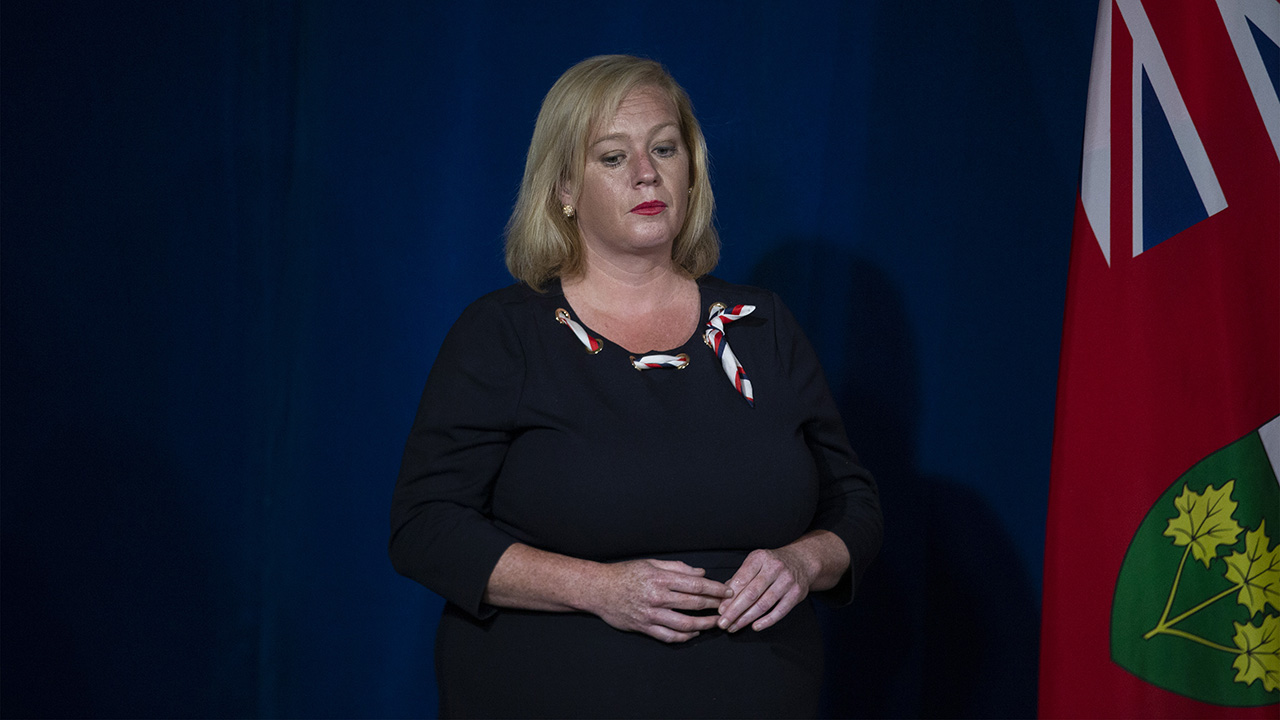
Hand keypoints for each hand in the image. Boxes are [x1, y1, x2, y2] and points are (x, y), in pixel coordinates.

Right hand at [589, 559, 732, 642]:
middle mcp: (657, 597)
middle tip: (727, 607)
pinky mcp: (644, 627)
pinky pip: (669, 636)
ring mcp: (651, 614)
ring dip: (704, 624)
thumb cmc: (624, 573)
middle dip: (713, 605)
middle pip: (693, 603)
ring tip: (715, 623)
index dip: (714, 589)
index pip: (695, 584)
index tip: (727, 591)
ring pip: (684, 623)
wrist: (599, 590)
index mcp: (660, 578)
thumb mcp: (651, 563)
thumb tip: (701, 573)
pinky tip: (694, 632)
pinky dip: (684, 636)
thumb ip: (677, 568)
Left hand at [716, 547, 814, 632]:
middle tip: (724, 622)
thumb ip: (740, 578)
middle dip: (735, 610)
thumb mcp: (755, 563)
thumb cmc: (772, 564)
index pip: (741, 579)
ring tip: (735, 627)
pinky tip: (755, 626)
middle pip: (751, 593)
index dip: (729, 597)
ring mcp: (787, 581)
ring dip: (747, 618)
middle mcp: (774, 568)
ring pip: (764, 604)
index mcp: (760, 558)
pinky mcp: (796, 594)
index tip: (720, 609)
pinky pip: (780, 611)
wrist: (801, 561)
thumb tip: (723, 598)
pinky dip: (766, 621)